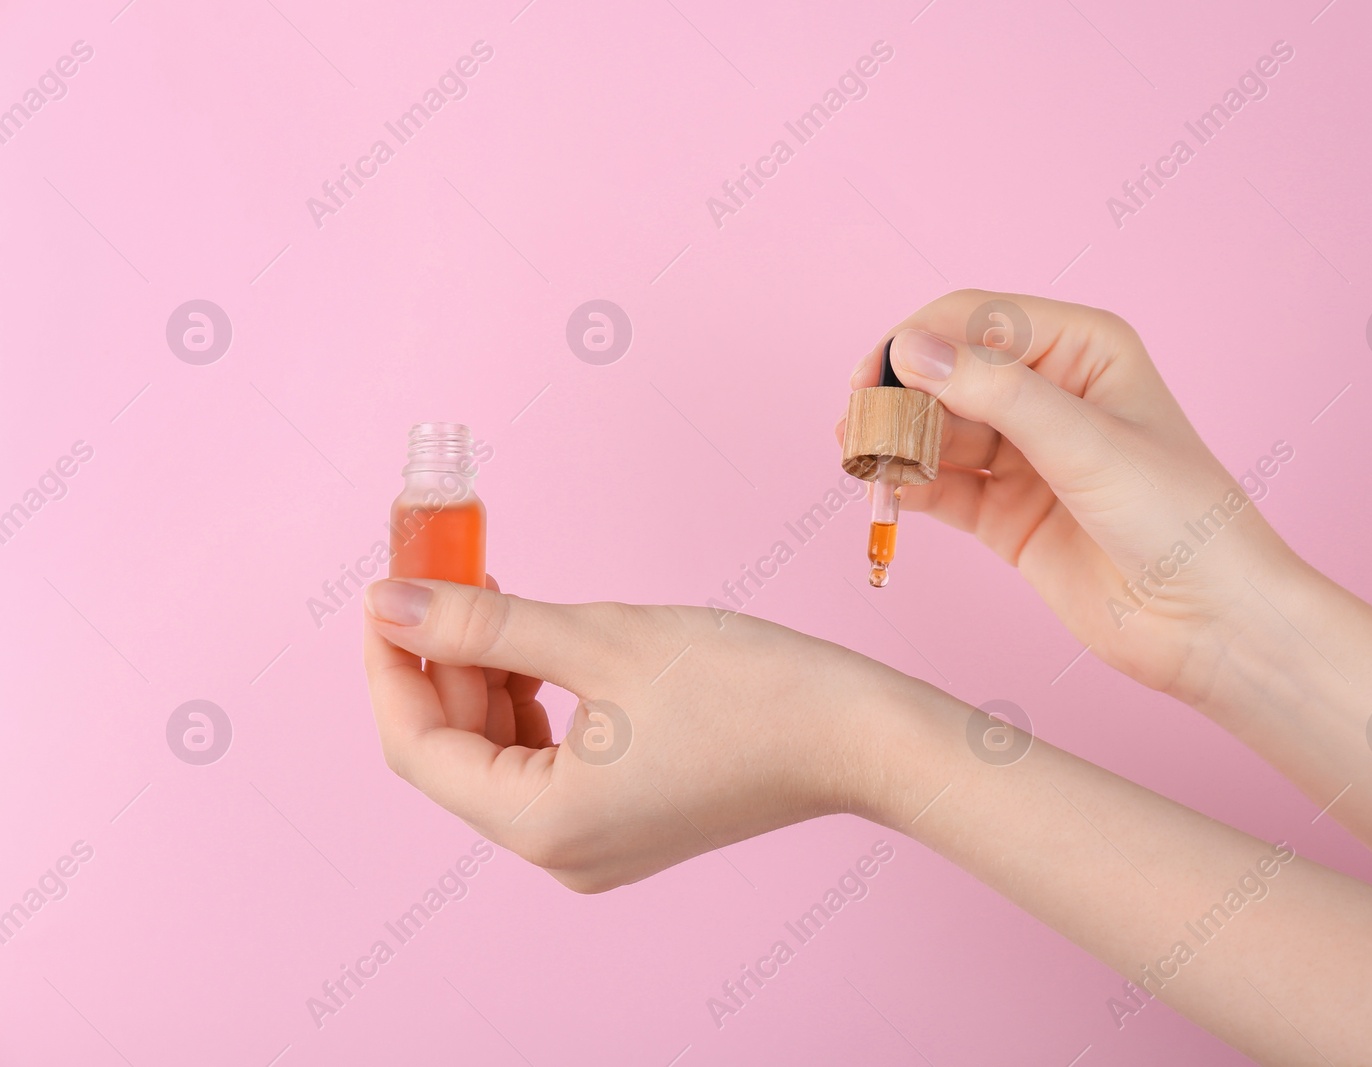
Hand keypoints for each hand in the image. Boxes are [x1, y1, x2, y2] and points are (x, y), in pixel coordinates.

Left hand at [361, 578, 912, 890]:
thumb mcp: (600, 639)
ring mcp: (592, 846)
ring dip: (486, 677)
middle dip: (442, 660)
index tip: (384, 590)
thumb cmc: (749, 688)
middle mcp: (558, 853)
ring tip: (497, 599)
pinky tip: (539, 647)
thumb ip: (483, 626)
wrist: (858, 735)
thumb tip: (388, 605)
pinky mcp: (623, 825)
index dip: (389, 664)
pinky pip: (545, 765)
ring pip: (499, 755)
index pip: (417, 746)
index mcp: (544, 824)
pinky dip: (530, 703)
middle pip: (457, 752)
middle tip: (442, 573)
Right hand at [844, 289, 1302, 704]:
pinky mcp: (1006, 512)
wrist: (1210, 623)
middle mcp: (1048, 393)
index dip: (918, 343)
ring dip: (896, 445)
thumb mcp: (1086, 443)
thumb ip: (997, 394)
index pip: (974, 319)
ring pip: (936, 432)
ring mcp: (1024, 455)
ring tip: (861, 465)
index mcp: (1081, 348)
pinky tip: (886, 496)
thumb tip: (911, 350)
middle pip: (945, 374)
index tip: (873, 380)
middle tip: (855, 427)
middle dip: (898, 397)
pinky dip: (908, 489)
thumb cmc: (1178, 518)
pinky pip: (941, 488)